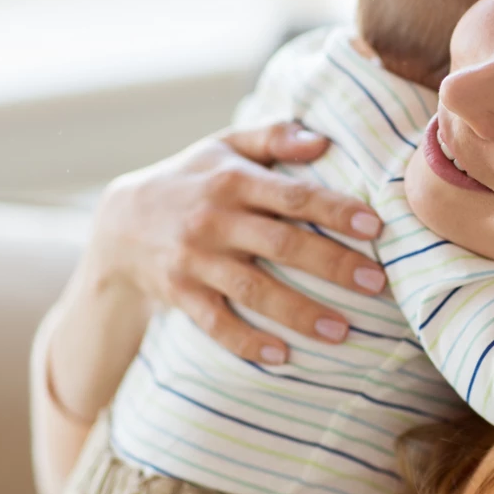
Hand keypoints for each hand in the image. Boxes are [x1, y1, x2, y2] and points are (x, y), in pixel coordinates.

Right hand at [90, 121, 386, 363]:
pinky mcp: (180, 294)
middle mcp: (214, 220)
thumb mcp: (224, 146)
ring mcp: (195, 260)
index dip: (334, 210)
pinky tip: (282, 357)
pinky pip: (215, 323)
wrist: (118, 223)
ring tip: (343, 331)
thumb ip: (274, 137)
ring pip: (253, 290)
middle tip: (376, 282)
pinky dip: (246, 342)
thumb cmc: (190, 179)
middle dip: (332, 264)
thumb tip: (323, 140)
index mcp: (232, 180)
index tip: (374, 226)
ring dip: (299, 312)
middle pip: (281, 245)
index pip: (292, 195)